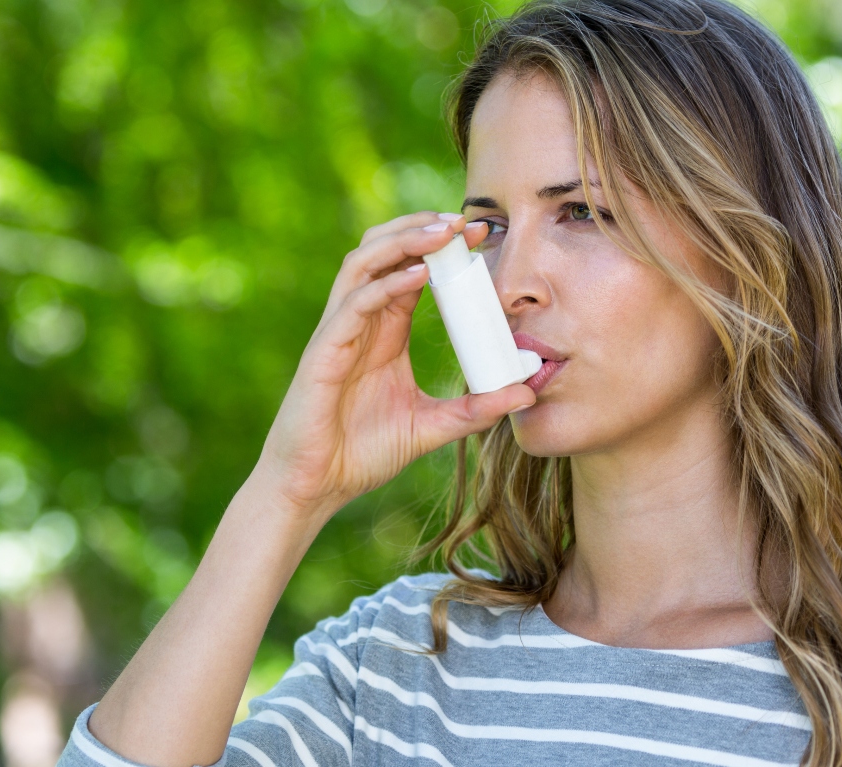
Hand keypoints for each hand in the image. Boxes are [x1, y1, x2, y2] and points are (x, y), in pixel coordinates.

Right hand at [252, 212, 536, 518]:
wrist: (316, 487)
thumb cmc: (361, 454)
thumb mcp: (431, 427)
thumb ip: (473, 409)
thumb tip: (525, 395)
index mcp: (384, 332)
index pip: (411, 270)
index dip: (443, 247)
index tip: (482, 234)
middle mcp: (360, 322)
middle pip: (383, 251)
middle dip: (422, 228)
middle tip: (466, 221)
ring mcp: (338, 332)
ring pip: (363, 263)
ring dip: (403, 241)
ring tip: (443, 232)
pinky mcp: (324, 351)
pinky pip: (354, 305)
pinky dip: (386, 284)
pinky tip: (418, 275)